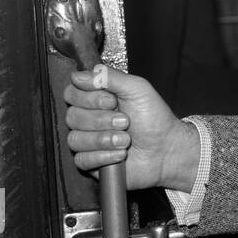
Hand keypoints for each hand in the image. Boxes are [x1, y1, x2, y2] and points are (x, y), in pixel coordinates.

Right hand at [63, 65, 198, 191]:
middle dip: (102, 120)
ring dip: (104, 139)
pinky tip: (120, 153)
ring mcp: (87, 141)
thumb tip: (78, 75)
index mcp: (95, 98)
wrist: (166, 148)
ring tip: (126, 139)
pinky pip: (82, 160)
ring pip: (75, 139)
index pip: (71, 93)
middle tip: (125, 121)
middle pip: (72, 116)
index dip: (89, 98)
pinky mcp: (91, 162)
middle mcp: (88, 119)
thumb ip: (109, 77)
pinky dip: (103, 156)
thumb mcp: (137, 88)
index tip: (112, 101)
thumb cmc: (154, 118)